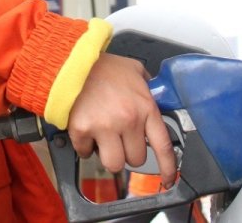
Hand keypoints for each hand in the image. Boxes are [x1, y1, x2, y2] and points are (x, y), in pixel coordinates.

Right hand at [65, 53, 177, 188]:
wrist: (72, 62)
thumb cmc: (103, 67)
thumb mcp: (134, 70)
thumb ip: (147, 86)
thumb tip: (155, 95)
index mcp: (145, 107)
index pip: (163, 145)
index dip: (167, 167)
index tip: (168, 178)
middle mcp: (128, 119)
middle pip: (136, 159)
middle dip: (127, 151)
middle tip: (119, 137)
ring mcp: (105, 127)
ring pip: (113, 164)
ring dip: (108, 155)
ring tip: (103, 139)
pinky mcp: (83, 130)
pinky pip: (86, 153)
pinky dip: (85, 146)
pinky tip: (85, 131)